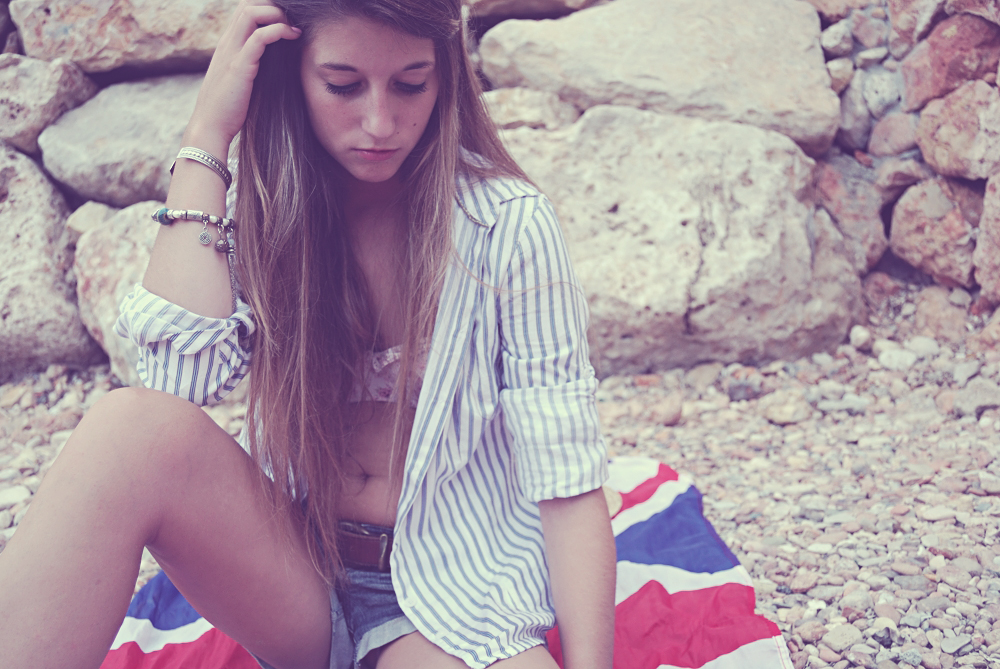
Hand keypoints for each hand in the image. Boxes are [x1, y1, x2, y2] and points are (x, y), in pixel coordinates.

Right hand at [185, 0, 301, 153]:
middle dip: (272, 6)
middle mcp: (227, 43)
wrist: (209, 127)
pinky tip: (293, 36)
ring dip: (277, 14)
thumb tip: (273, 62)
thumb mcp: (240, 79)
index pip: (244, 10)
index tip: (288, 21)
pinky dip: (278, 30)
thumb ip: (251, 65)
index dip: (266, 8)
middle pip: (247, 4)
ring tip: (294, 28)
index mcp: (227, 44)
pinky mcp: (239, 67)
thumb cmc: (228, 108)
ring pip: (251, 13)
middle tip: (293, 21)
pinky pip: (259, 37)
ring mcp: (231, 52)